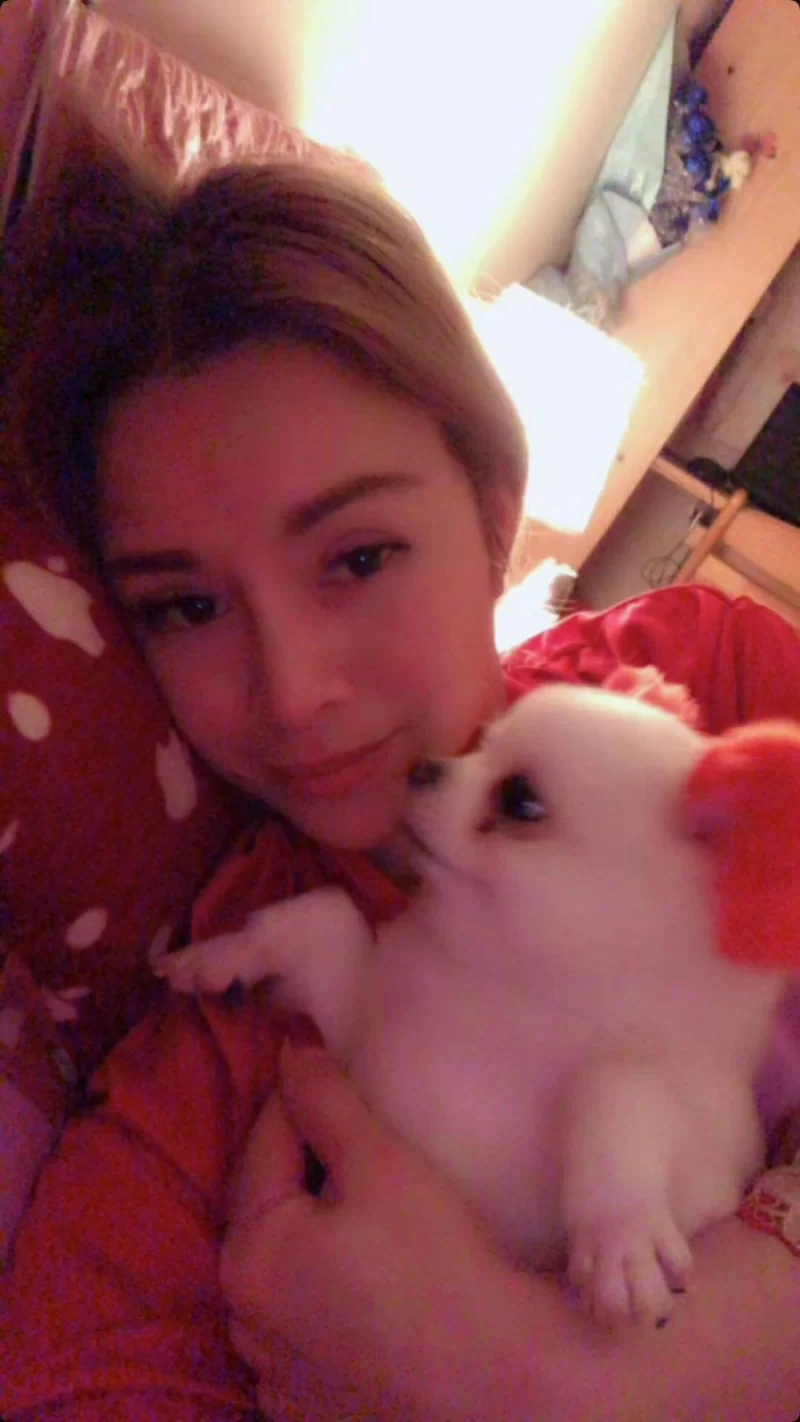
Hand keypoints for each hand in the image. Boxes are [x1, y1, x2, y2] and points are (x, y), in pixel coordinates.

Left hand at [220, 1028, 553, 1420]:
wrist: (505, 1390)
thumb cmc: (442, 1269)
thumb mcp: (381, 1163)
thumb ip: (326, 1100)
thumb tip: (291, 1050)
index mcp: (249, 1254)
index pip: (264, 1141)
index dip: (303, 1095)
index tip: (337, 1070)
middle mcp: (245, 1320)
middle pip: (270, 1208)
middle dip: (305, 1164)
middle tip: (359, 1132)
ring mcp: (276, 1373)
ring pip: (288, 1271)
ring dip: (315, 1232)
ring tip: (371, 1204)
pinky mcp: (311, 1408)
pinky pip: (309, 1327)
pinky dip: (330, 1295)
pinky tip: (377, 1280)